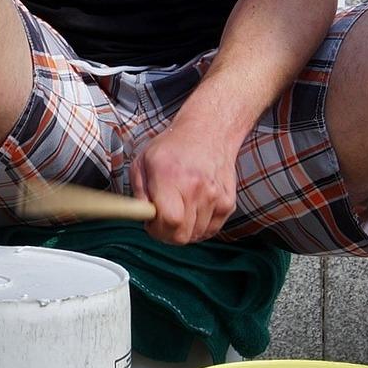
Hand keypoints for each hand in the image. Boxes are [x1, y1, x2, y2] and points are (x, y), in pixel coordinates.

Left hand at [130, 122, 239, 245]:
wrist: (209, 131)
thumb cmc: (174, 146)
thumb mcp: (144, 161)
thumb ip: (139, 192)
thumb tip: (142, 215)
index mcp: (172, 177)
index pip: (170, 221)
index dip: (157, 230)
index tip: (151, 224)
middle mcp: (197, 189)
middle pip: (183, 235)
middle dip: (167, 234)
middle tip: (162, 221)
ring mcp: (215, 197)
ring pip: (196, 235)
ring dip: (184, 229)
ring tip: (179, 209)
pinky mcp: (228, 203)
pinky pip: (211, 230)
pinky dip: (200, 226)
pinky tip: (193, 210)